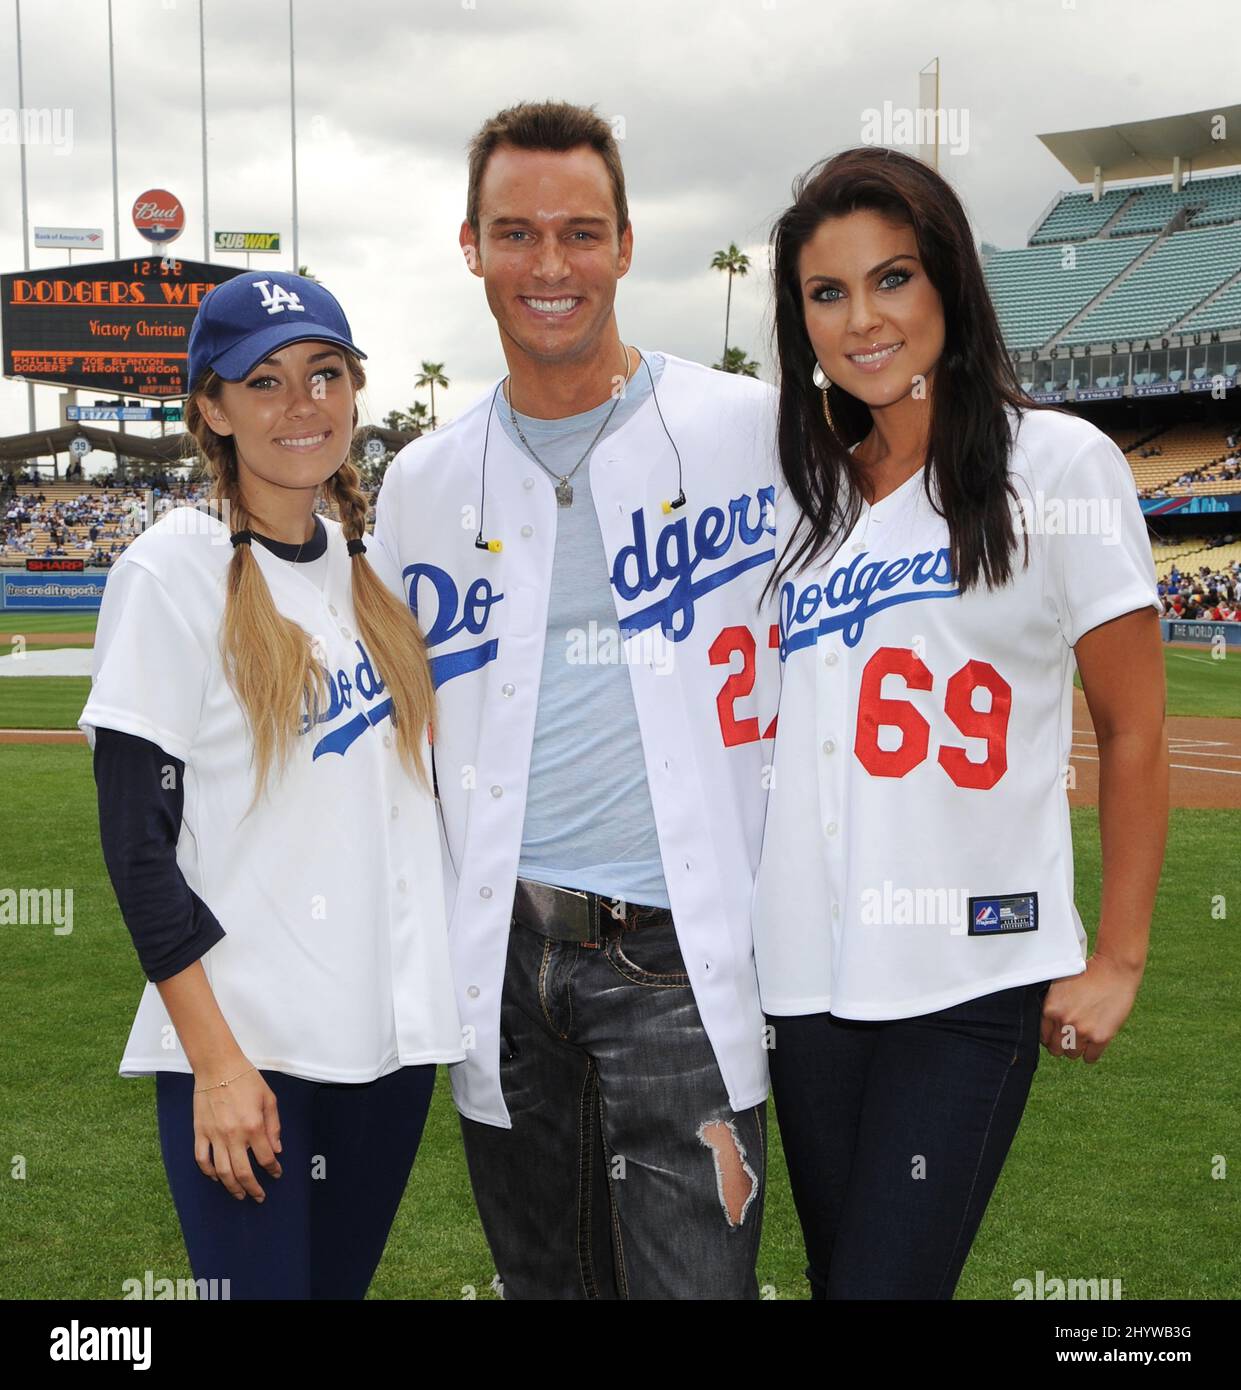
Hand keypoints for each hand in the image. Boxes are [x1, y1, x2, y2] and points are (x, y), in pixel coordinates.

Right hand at [192, 1064, 282, 1200]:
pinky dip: (209, 1172)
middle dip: (253, 1189)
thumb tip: (277, 1150)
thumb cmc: (246, 1079)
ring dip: (231, 1187)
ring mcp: (215, 1136)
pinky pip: (202, 1159)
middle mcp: (234, 1135)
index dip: (273, 1170)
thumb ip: (274, 1126)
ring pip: (222, 1172)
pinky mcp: (200, 1133)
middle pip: (243, 1172)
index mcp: (254, 1126)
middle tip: (258, 1197)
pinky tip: (216, 1177)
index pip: (266, 1158)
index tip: (276, 1174)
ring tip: (239, 1194)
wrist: (218, 1067)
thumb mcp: (269, 1098)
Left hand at [1040, 953, 1143, 1063]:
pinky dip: (1090, 1053)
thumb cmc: (1086, 976)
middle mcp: (1064, 1022)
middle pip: (1056, 1050)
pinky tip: (1093, 1042)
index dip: (1050, 1037)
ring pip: (1072, 1055)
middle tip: (1070, 1038)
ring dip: (1076, 1049)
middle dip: (1061, 1045)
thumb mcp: (1059, 988)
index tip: (1057, 1035)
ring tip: (1082, 1038)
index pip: (1043, 1037)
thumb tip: (1047, 1026)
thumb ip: (1052, 1008)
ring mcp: (1083, 1031)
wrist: (1112, 971)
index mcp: (1051, 1010)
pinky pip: (1090, 1058)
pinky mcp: (1101, 1037)